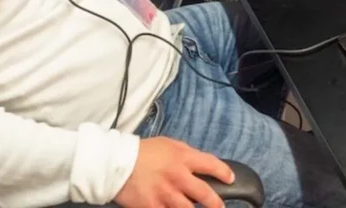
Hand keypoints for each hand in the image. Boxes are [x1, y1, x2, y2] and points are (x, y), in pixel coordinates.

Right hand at [115, 137, 234, 207]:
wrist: (115, 163)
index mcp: (183, 157)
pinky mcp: (153, 207)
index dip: (224, 173)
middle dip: (216, 203)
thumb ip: (186, 154)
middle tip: (219, 206)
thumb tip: (200, 164)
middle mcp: (178, 177)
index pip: (212, 165)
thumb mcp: (168, 144)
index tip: (230, 179)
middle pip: (206, 195)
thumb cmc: (143, 152)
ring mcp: (166, 195)